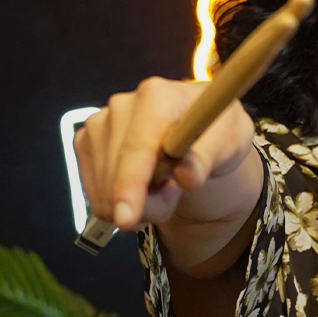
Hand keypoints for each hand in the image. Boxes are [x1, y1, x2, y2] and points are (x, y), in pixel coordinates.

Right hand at [73, 77, 260, 235]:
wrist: (197, 129)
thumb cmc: (216, 133)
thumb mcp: (231, 142)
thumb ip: (210, 157)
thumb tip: (187, 175)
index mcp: (158, 97)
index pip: (137, 147)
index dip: (130, 184)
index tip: (127, 219)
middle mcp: (122, 105)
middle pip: (118, 174)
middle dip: (148, 203)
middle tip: (176, 194)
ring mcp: (99, 122)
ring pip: (103, 190)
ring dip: (137, 204)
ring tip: (164, 186)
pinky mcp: (86, 141)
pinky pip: (94, 192)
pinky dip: (119, 201)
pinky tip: (142, 185)